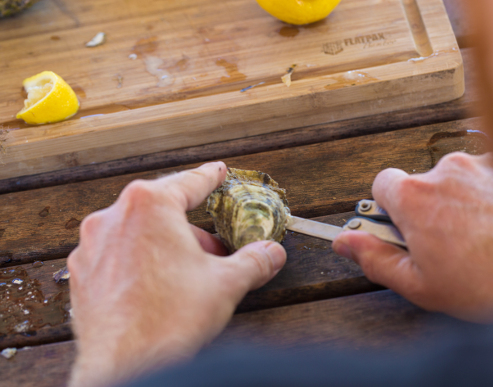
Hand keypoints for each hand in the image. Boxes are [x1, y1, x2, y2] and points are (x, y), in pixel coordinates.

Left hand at [67, 162, 286, 386]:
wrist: (126, 367)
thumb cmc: (169, 320)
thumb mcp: (226, 284)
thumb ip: (254, 261)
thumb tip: (272, 253)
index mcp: (149, 206)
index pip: (189, 183)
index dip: (209, 177)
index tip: (217, 172)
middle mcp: (114, 217)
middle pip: (163, 211)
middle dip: (192, 229)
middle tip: (214, 251)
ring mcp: (93, 246)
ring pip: (139, 233)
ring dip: (166, 247)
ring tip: (187, 276)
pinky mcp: (82, 273)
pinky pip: (118, 255)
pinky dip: (141, 263)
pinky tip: (157, 288)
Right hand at [333, 153, 492, 322]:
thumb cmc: (488, 285)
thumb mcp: (418, 284)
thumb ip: (373, 259)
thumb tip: (345, 244)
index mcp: (415, 198)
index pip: (382, 183)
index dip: (388, 207)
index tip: (399, 226)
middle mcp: (446, 172)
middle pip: (422, 182)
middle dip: (427, 207)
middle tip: (444, 243)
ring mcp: (481, 166)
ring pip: (456, 179)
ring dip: (459, 200)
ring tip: (478, 237)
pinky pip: (486, 175)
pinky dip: (488, 193)